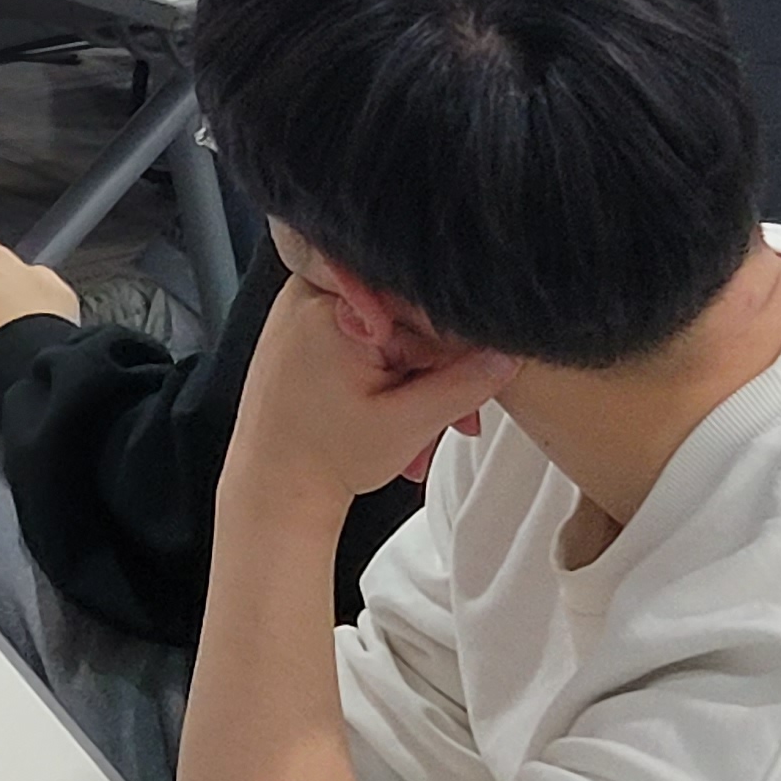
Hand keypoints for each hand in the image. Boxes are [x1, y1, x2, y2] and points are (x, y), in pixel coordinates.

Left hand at [224, 266, 516, 520]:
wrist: (271, 484)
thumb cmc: (324, 457)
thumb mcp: (408, 423)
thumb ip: (463, 385)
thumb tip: (508, 356)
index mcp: (332, 305)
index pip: (424, 312)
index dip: (460, 355)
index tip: (474, 391)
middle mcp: (310, 295)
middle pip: (406, 324)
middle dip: (436, 378)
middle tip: (457, 424)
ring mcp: (302, 311)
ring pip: (390, 338)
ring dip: (414, 386)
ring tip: (420, 437)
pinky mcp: (303, 330)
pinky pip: (363, 341)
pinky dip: (387, 379)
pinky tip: (396, 420)